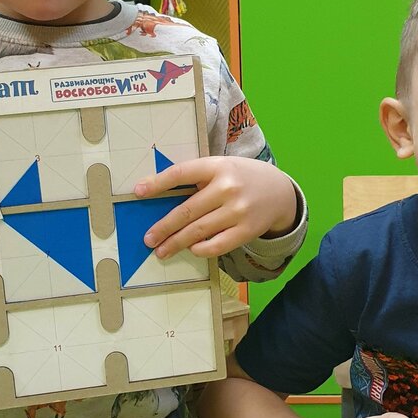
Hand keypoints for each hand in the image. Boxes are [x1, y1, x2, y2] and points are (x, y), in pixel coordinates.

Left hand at [134, 156, 296, 258]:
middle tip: (148, 239)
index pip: (181, 173)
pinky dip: (201, 249)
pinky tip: (191, 249)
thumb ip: (197, 178)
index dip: (158, 183)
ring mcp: (238, 210)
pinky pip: (217, 245)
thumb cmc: (242, 178)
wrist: (280, 192)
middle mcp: (227, 187)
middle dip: (164, 227)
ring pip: (199, 230)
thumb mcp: (222, 168)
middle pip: (187, 210)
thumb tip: (160, 197)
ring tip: (161, 251)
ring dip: (176, 243)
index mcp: (217, 166)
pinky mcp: (247, 230)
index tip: (138, 192)